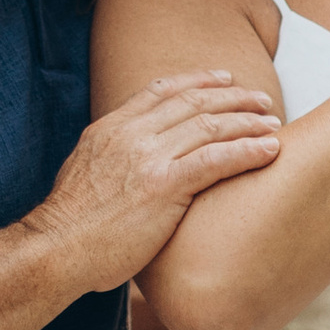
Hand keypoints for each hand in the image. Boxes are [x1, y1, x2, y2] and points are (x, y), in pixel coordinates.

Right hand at [34, 69, 282, 290]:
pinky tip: (271, 151)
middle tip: (261, 100)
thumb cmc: (70, 228)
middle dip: (233, 98)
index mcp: (110, 129)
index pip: (161, 91)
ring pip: (210, 126)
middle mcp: (131, 135)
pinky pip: (217, 159)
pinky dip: (248, 151)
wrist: (55, 250)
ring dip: (248, 123)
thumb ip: (111, 159)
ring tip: (273, 125)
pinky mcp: (164, 185)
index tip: (223, 79)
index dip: (197, 81)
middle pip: (193, 102)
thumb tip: (127, 163)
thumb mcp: (84, 174)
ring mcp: (148, 158)